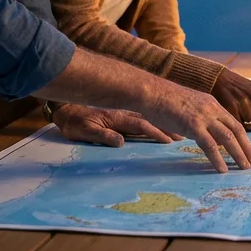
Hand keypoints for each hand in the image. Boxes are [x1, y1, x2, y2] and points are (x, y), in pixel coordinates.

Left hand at [50, 104, 177, 147]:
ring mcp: (124, 112)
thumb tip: (120, 142)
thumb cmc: (73, 122)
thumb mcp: (83, 131)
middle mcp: (124, 113)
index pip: (141, 126)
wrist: (64, 108)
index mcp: (117, 118)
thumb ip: (102, 135)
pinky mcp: (122, 114)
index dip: (156, 133)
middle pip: (151, 120)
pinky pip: (144, 117)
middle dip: (168, 128)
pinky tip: (166, 125)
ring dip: (165, 125)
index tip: (170, 141)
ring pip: (150, 118)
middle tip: (186, 135)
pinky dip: (157, 121)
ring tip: (182, 132)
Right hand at [140, 82, 250, 172]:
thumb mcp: (189, 107)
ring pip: (228, 137)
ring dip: (238, 154)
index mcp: (212, 104)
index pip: (234, 122)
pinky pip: (209, 145)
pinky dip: (218, 158)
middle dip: (247, 148)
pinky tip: (222, 169)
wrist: (151, 92)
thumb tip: (205, 138)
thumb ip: (200, 120)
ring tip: (244, 168)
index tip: (249, 151)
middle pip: (236, 130)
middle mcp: (212, 109)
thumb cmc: (164, 101)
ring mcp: (203, 116)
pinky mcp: (192, 125)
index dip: (244, 138)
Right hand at [211, 69, 250, 134]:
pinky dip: (235, 125)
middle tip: (248, 118)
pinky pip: (238, 126)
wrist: (218, 79)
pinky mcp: (231, 107)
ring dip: (245, 125)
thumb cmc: (239, 89)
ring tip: (238, 112)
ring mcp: (243, 102)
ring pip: (250, 127)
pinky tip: (231, 115)